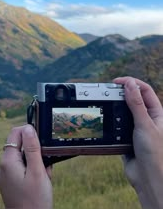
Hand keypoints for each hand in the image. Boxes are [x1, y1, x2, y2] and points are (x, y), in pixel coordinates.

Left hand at [0, 124, 52, 208]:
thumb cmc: (35, 200)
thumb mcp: (37, 171)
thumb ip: (32, 148)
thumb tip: (28, 127)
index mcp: (7, 161)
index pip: (14, 134)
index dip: (28, 132)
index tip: (41, 142)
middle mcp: (2, 167)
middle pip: (19, 146)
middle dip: (35, 151)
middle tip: (45, 165)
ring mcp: (4, 176)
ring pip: (22, 158)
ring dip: (35, 162)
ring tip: (44, 177)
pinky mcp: (8, 183)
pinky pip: (21, 169)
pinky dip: (31, 171)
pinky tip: (40, 182)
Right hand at [114, 77, 162, 208]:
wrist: (148, 178)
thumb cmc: (154, 153)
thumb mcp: (144, 124)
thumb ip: (136, 103)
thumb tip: (129, 84)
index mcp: (157, 113)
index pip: (144, 90)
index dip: (132, 83)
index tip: (117, 82)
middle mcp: (147, 119)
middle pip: (133, 99)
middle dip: (121, 93)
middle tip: (108, 90)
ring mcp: (136, 128)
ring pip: (124, 111)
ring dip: (115, 106)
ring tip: (105, 102)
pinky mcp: (127, 137)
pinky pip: (117, 124)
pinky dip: (112, 120)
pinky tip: (107, 119)